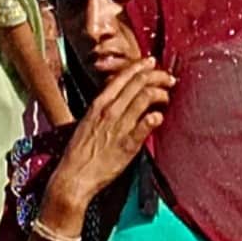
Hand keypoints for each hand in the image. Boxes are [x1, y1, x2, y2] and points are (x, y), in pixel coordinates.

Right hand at [47, 58, 172, 207]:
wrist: (73, 177)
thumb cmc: (79, 153)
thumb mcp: (87, 123)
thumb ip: (103, 110)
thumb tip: (120, 102)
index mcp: (99, 104)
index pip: (123, 77)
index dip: (140, 67)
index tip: (151, 63)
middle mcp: (109, 111)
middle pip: (138, 82)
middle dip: (157, 76)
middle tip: (168, 78)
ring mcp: (119, 127)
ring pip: (144, 98)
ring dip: (160, 93)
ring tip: (167, 96)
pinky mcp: (127, 145)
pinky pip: (144, 126)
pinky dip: (155, 117)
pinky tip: (160, 116)